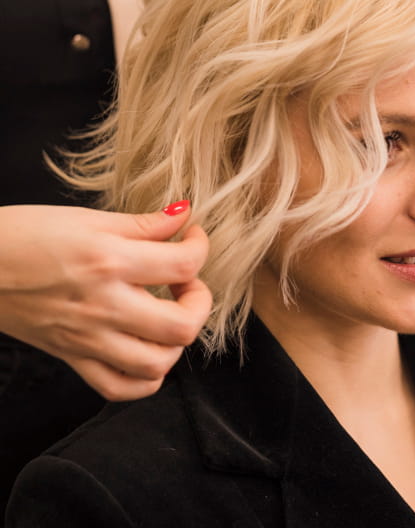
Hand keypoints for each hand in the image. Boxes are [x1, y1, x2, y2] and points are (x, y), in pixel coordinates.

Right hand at [0, 202, 211, 400]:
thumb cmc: (25, 234)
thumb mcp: (87, 218)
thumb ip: (142, 223)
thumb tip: (184, 215)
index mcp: (109, 261)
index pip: (183, 265)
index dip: (200, 246)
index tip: (192, 237)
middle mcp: (104, 306)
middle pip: (181, 326)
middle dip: (200, 301)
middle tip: (188, 282)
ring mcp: (87, 339)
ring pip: (157, 365)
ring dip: (177, 341)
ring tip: (169, 314)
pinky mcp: (72, 358)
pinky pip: (120, 389)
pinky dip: (146, 377)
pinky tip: (147, 348)